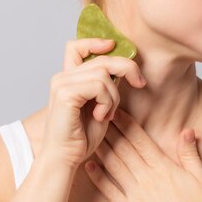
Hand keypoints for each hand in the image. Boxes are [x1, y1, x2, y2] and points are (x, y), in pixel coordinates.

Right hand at [39, 39, 146, 169]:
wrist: (65, 158)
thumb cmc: (82, 137)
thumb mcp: (101, 106)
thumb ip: (106, 86)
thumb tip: (124, 68)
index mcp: (68, 78)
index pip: (76, 46)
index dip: (96, 42)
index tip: (113, 46)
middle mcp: (62, 77)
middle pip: (102, 59)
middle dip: (127, 69)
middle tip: (140, 83)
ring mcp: (61, 83)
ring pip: (104, 73)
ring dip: (114, 96)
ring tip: (107, 114)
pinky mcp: (64, 93)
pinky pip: (99, 86)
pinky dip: (106, 102)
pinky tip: (99, 116)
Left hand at [84, 108, 201, 201]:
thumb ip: (191, 154)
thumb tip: (186, 131)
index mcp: (164, 168)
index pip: (141, 140)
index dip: (127, 124)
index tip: (117, 111)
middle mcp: (147, 178)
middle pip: (124, 149)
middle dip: (110, 130)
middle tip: (97, 115)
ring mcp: (136, 195)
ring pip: (114, 166)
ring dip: (102, 149)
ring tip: (90, 134)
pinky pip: (109, 191)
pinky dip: (98, 177)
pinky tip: (89, 166)